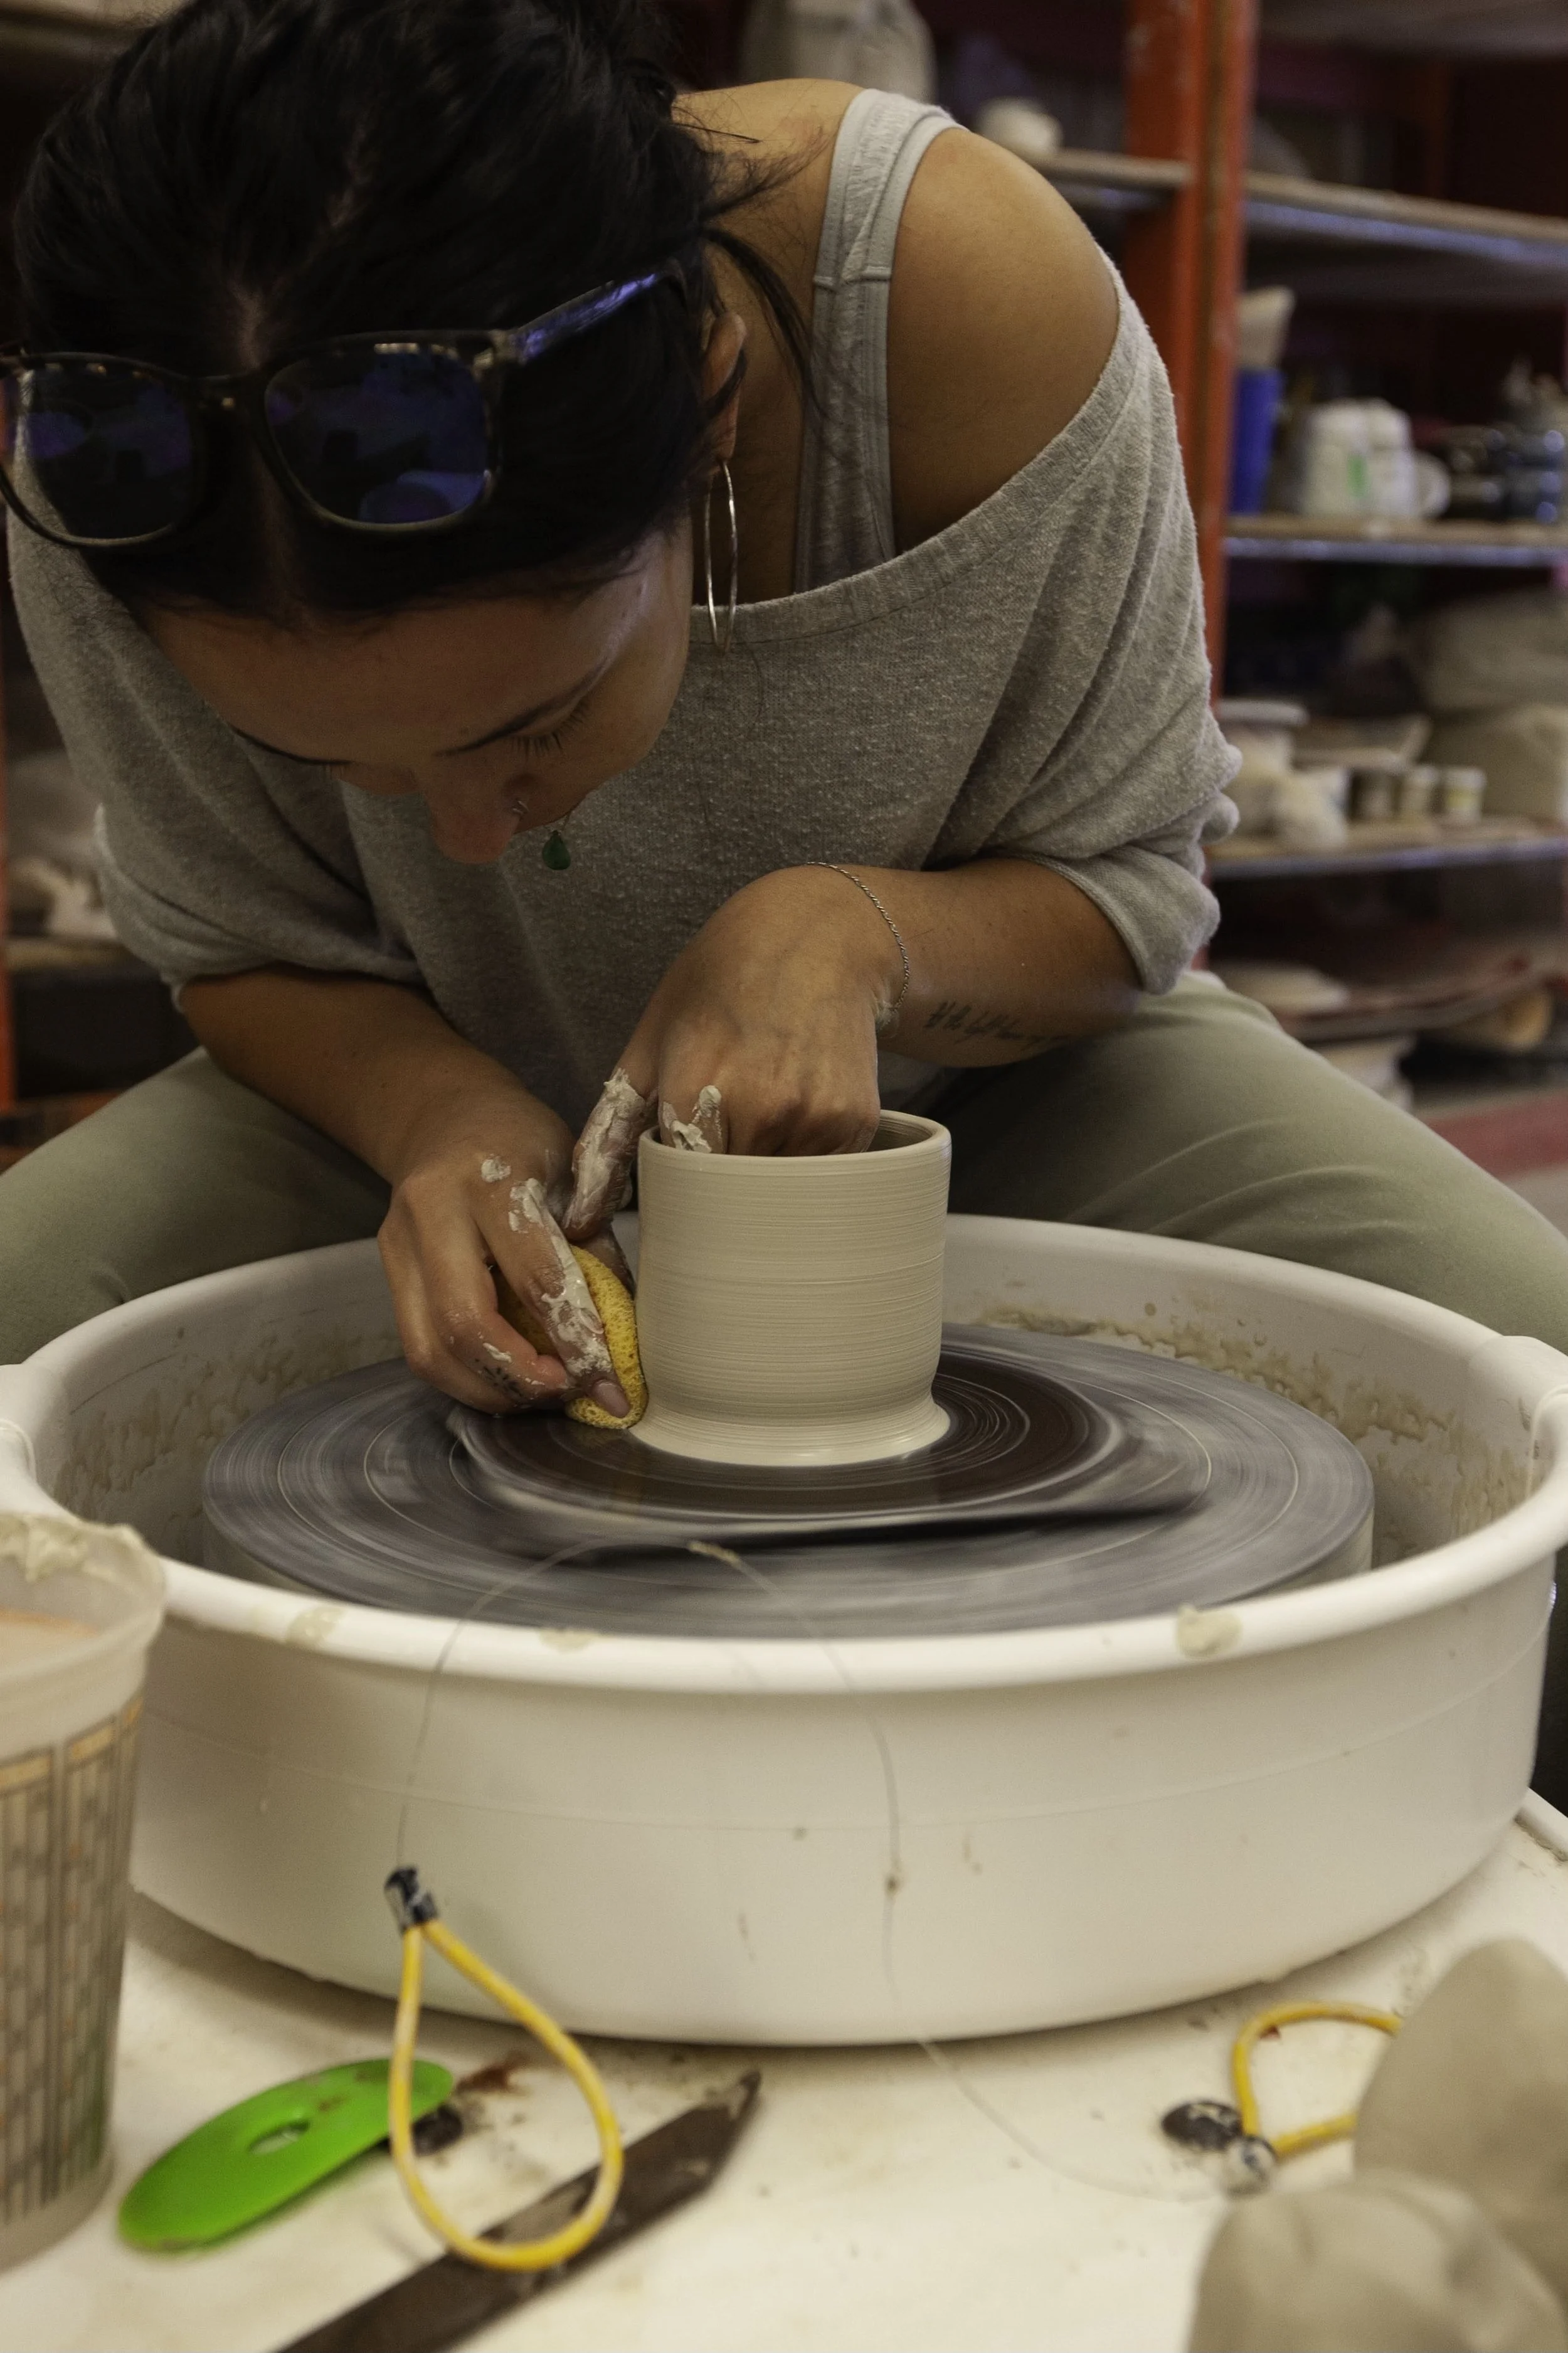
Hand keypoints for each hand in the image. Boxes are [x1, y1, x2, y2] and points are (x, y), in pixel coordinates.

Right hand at [377, 1078, 631, 1415]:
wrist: (446, 1116)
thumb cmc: (523, 1144)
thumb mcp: (574, 1177)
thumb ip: (596, 1250)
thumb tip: (624, 1339)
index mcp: (490, 1180)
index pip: (535, 1279)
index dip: (576, 1342)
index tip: (610, 1385)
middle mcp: (431, 1211)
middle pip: (465, 1324)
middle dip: (523, 1377)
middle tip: (569, 1394)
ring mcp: (398, 1244)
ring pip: (429, 1350)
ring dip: (490, 1389)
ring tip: (539, 1394)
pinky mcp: (387, 1271)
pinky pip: (419, 1347)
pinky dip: (466, 1376)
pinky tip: (506, 1378)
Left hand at [565, 865, 900, 1234]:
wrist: (816, 937)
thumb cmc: (719, 984)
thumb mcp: (651, 1042)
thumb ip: (610, 1134)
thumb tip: (578, 1218)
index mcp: (694, 1091)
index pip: (680, 1191)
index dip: (678, 1191)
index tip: (682, 1173)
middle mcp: (759, 1110)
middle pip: (730, 1199)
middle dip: (721, 1185)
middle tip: (725, 1136)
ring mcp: (813, 1117)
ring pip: (779, 1193)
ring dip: (765, 1171)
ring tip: (764, 1108)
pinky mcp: (855, 1121)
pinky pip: (823, 1173)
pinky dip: (806, 1156)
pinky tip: (800, 1103)